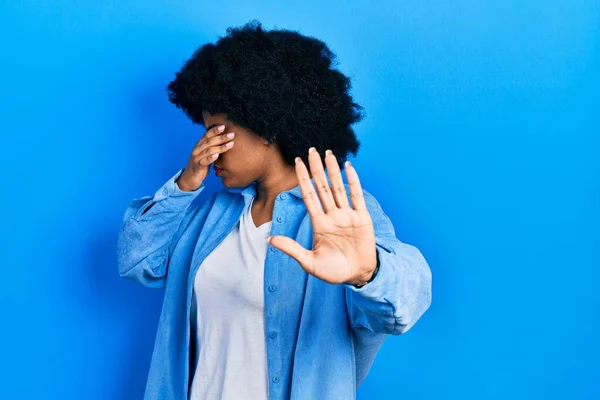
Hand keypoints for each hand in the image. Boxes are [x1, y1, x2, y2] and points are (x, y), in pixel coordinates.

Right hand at [176, 124, 234, 190]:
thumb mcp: (206, 155)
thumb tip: (226, 141)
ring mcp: (196, 158)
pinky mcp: (197, 167)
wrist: (189, 178)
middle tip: (232, 134)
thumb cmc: (200, 165)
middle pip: (209, 141)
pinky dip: (210, 158)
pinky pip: (204, 162)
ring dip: (220, 147)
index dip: (215, 130)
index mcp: (199, 145)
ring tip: (230, 144)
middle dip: (221, 137)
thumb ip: (213, 147)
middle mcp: (197, 150)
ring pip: (208, 150)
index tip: (224, 126)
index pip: (207, 135)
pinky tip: (217, 155)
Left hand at [268, 147, 377, 285]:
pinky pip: (357, 196)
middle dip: (316, 169)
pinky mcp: (362, 218)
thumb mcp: (309, 262)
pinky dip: (353, 181)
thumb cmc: (334, 271)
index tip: (297, 162)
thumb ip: (292, 249)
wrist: (357, 276)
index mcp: (319, 223)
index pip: (309, 195)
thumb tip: (269, 240)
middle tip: (311, 150)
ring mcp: (347, 215)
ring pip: (338, 188)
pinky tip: (348, 167)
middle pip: (322, 186)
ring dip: (333, 170)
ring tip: (328, 153)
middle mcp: (332, 215)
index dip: (303, 179)